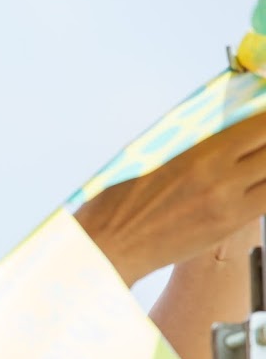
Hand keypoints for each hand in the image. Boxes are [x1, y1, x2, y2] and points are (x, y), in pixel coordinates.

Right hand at [74, 112, 265, 286]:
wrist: (109, 247)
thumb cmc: (118, 202)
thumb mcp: (147, 155)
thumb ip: (188, 138)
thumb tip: (219, 120)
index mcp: (196, 153)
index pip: (258, 123)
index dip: (264, 114)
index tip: (260, 111)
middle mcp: (218, 176)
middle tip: (258, 137)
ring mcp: (227, 204)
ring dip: (265, 162)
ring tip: (256, 159)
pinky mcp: (228, 225)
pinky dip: (264, 186)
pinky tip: (255, 182)